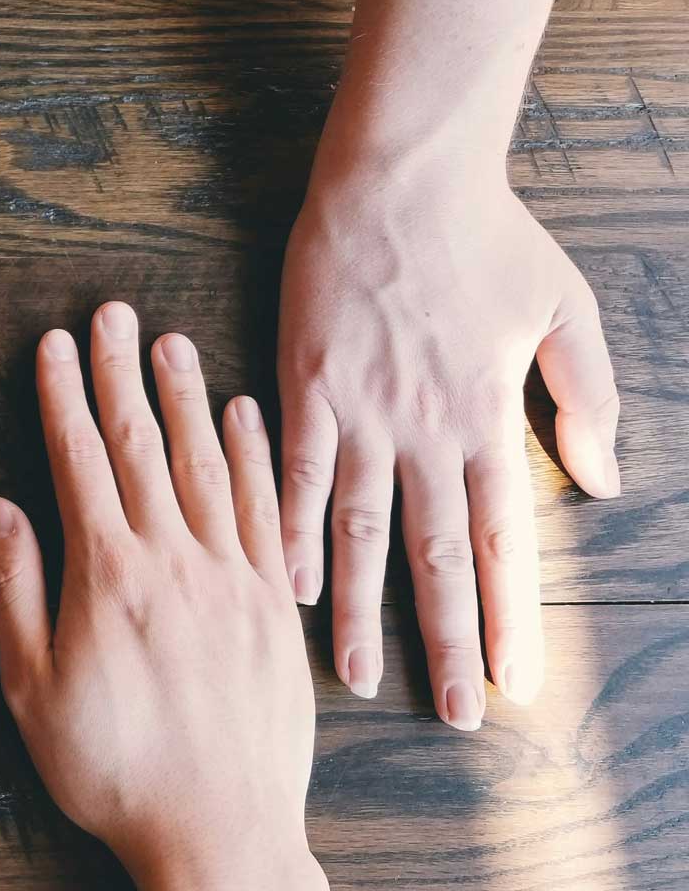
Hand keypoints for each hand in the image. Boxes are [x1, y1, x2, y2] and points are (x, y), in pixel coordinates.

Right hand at [0, 302, 327, 890]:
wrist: (220, 833)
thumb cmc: (113, 772)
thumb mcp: (32, 690)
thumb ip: (13, 593)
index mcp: (108, 576)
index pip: (81, 462)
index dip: (64, 397)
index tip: (56, 344)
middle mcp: (175, 561)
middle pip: (144, 446)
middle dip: (122, 375)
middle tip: (114, 314)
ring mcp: (234, 580)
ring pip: (208, 465)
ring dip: (187, 399)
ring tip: (172, 343)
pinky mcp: (274, 607)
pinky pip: (267, 511)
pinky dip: (255, 456)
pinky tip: (245, 417)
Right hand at [278, 161, 619, 727]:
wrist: (399, 176)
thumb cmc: (487, 235)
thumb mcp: (565, 309)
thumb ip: (585, 398)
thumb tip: (604, 482)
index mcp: (488, 417)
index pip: (502, 538)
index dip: (510, 616)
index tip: (517, 682)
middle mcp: (425, 429)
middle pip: (434, 555)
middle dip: (446, 640)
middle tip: (452, 714)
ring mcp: (360, 411)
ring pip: (361, 530)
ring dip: (359, 610)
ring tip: (354, 677)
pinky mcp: (306, 385)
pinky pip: (296, 473)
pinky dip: (291, 531)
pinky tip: (286, 584)